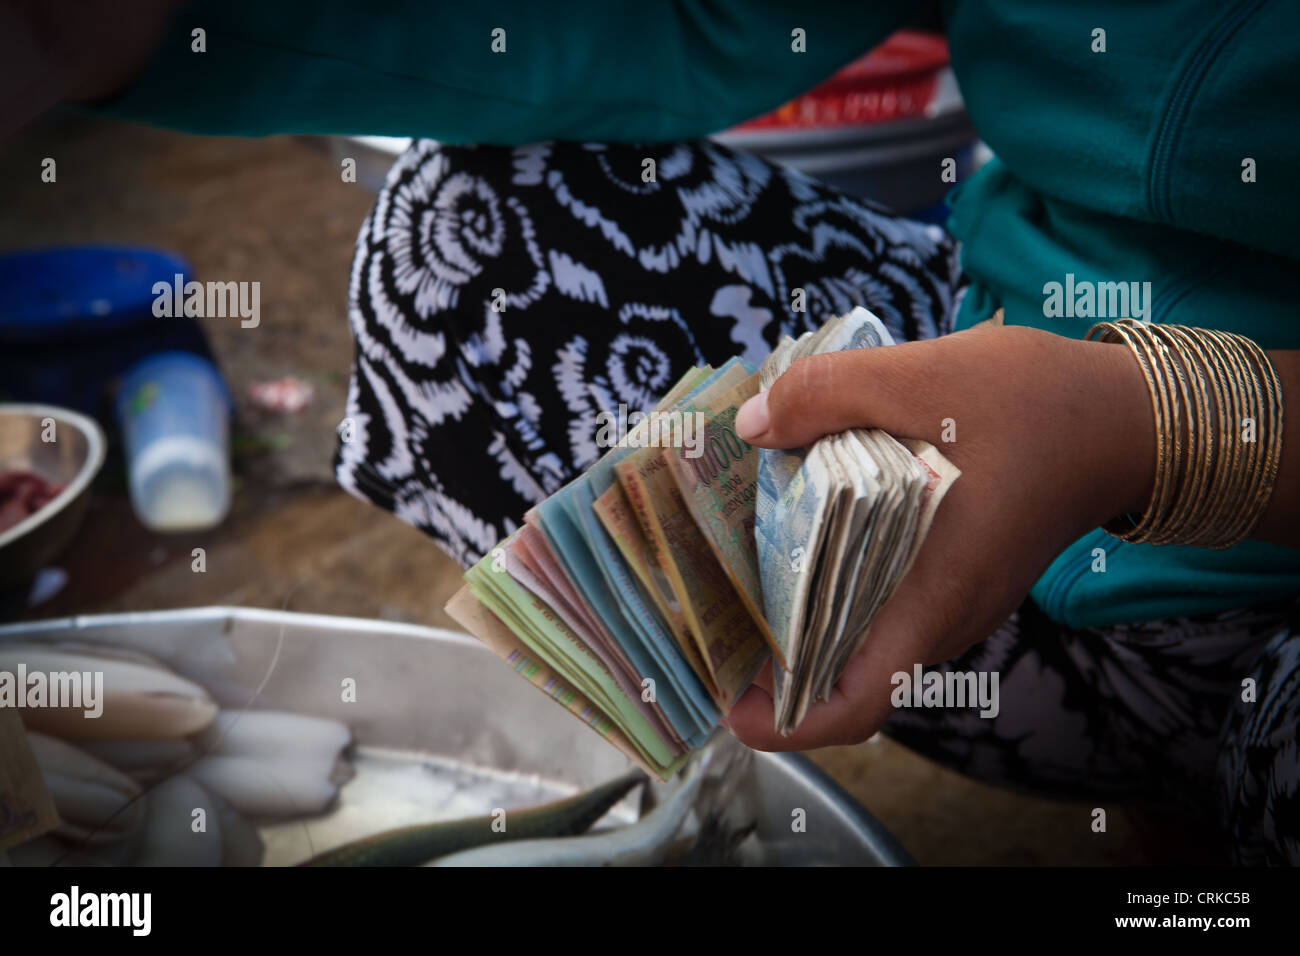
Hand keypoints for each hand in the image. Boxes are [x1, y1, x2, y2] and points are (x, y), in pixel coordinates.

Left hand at [725, 323, 1155, 749]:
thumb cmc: (1035, 404)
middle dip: (772, 659)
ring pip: (864, 638)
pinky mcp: (958, 576)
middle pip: (845, 674)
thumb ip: (824, 395)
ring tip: (739, 566)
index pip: (857, 704)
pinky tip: (801, 528)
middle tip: (709, 613)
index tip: (730, 701)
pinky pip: (886, 602)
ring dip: (802, 615)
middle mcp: (942, 616)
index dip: (785, 720)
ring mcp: (954, 601)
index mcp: (933, 594)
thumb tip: (752, 426)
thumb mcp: (918, 377)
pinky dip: (837, 583)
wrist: (1124, 415)